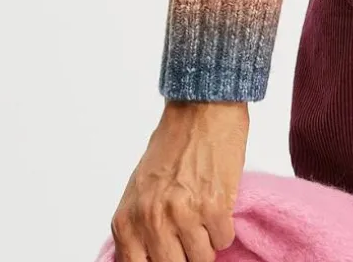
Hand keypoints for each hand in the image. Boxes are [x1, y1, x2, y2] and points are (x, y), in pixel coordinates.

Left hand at [109, 99, 249, 261]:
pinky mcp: (214, 206)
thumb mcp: (139, 189)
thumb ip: (139, 228)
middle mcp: (152, 220)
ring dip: (207, 242)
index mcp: (128, 219)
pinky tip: (218, 206)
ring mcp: (183, 214)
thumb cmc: (172, 144)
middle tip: (191, 237)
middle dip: (185, 255)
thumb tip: (148, 258)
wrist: (201, 107)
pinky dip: (224, 228)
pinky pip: (223, 239)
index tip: (172, 254)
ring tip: (205, 218)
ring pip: (201, 258)